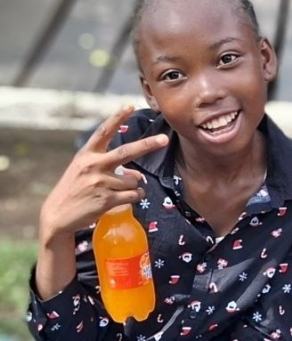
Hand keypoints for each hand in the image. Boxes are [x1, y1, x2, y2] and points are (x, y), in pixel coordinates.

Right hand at [39, 106, 167, 241]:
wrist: (58, 214)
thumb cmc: (75, 189)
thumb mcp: (86, 171)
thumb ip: (111, 168)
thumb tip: (138, 176)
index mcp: (86, 154)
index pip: (103, 132)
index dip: (117, 118)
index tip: (129, 105)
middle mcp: (94, 165)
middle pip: (126, 152)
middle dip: (148, 145)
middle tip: (164, 139)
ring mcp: (100, 182)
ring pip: (134, 181)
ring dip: (133, 186)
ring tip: (118, 191)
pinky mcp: (107, 199)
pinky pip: (133, 195)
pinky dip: (135, 196)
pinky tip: (124, 199)